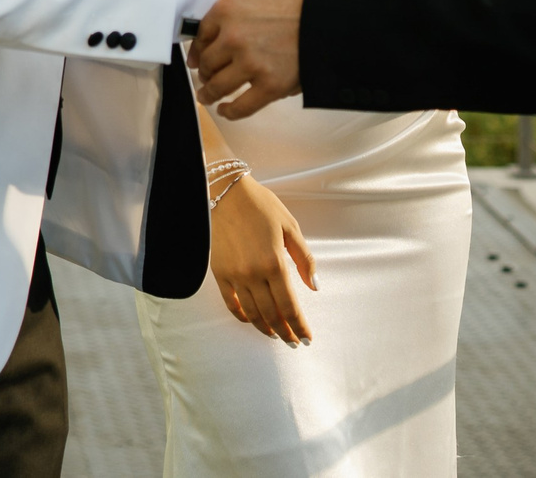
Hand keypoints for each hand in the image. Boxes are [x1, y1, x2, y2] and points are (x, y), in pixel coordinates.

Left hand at [194, 0, 316, 118]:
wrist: (332, 17)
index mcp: (227, 10)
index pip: (201, 33)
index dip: (198, 46)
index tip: (197, 54)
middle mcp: (233, 40)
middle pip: (208, 62)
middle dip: (204, 70)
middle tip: (204, 74)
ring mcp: (251, 65)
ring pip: (219, 86)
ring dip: (209, 92)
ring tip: (207, 95)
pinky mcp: (270, 86)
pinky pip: (242, 106)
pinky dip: (231, 111)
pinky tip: (225, 110)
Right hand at [207, 170, 317, 344]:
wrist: (227, 193)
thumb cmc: (262, 206)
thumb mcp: (291, 227)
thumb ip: (305, 259)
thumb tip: (315, 287)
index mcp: (275, 262)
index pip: (290, 305)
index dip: (299, 325)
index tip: (307, 338)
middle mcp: (254, 273)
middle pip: (272, 314)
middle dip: (286, 332)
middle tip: (294, 342)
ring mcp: (235, 275)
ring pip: (252, 313)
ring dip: (266, 329)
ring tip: (276, 336)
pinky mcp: (220, 273)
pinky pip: (231, 303)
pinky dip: (243, 317)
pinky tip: (252, 321)